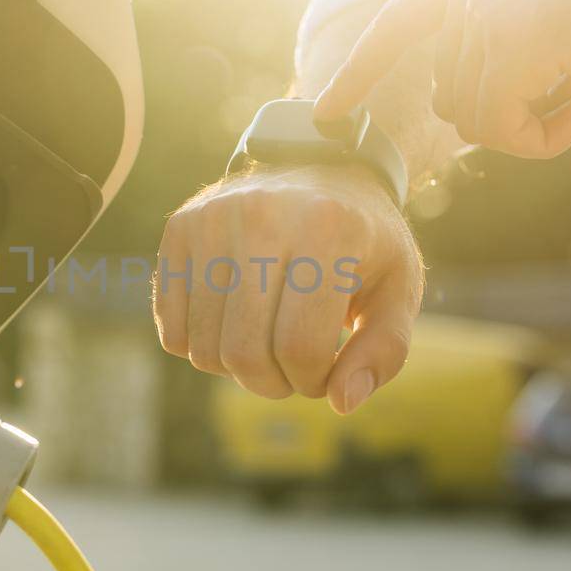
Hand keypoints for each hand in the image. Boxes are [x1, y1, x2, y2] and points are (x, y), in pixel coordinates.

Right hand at [152, 163, 422, 411]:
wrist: (321, 167)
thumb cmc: (364, 241)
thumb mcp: (398, 289)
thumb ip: (383, 351)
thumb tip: (341, 403)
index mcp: (327, 230)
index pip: (300, 348)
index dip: (314, 381)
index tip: (327, 372)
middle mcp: (262, 217)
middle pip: (245, 353)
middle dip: (273, 383)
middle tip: (294, 369)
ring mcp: (212, 220)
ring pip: (203, 349)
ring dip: (237, 370)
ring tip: (267, 344)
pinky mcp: (180, 229)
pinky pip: (172, 332)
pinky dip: (202, 348)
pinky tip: (235, 325)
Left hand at [314, 0, 570, 156]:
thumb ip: (515, 23)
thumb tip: (490, 99)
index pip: (400, 22)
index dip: (361, 68)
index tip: (325, 109)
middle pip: (452, 88)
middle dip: (509, 109)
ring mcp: (485, 9)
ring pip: (475, 115)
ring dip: (535, 123)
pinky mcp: (512, 45)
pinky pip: (501, 129)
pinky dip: (543, 139)